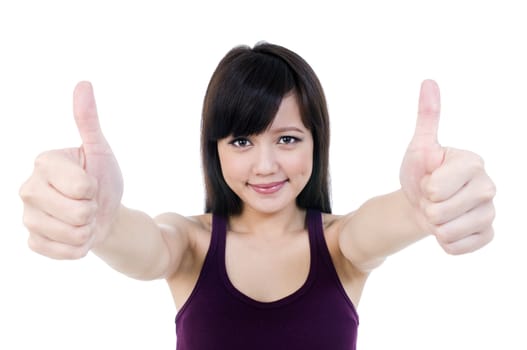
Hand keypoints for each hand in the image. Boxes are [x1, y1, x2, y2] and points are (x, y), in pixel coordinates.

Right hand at [19, 82, 123, 258]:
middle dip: (92, 211)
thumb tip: (83, 84)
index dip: (94, 189)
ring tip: (82, 218)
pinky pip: (64, 252)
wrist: (103, 213)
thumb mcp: (100, 150)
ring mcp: (27, 217)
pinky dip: (79, 248)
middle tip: (87, 203)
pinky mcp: (33, 241)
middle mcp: (28, 188)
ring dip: (87, 230)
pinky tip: (75, 235)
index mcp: (44, 162)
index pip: (81, 187)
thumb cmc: (102, 178)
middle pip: (76, 212)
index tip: (90, 183)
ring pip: (72, 234)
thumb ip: (88, 120)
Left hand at [399, 80, 495, 253]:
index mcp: (473, 162)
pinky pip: (458, 248)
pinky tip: (448, 228)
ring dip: (434, 226)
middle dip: (427, 207)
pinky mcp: (488, 234)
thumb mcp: (419, 147)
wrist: (421, 203)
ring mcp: (490, 212)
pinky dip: (445, 243)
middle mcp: (488, 186)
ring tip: (439, 213)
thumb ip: (428, 117)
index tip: (429, 180)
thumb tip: (429, 82)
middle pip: (441, 211)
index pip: (436, 187)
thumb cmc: (420, 173)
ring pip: (447, 231)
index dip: (425, 188)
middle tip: (432, 199)